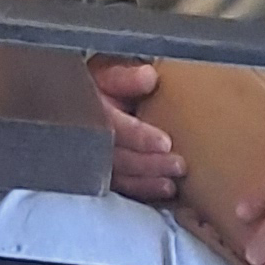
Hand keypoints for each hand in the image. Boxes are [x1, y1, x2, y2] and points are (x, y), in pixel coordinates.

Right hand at [90, 57, 183, 202]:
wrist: (85, 99)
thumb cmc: (99, 86)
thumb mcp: (108, 73)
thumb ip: (125, 77)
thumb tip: (148, 76)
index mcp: (87, 108)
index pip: (111, 125)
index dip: (137, 135)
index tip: (165, 142)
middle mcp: (87, 137)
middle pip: (115, 157)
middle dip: (147, 164)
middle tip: (178, 164)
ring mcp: (92, 158)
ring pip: (117, 177)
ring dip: (146, 181)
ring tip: (172, 183)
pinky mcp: (102, 173)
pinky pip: (120, 188)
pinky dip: (142, 191)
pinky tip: (164, 190)